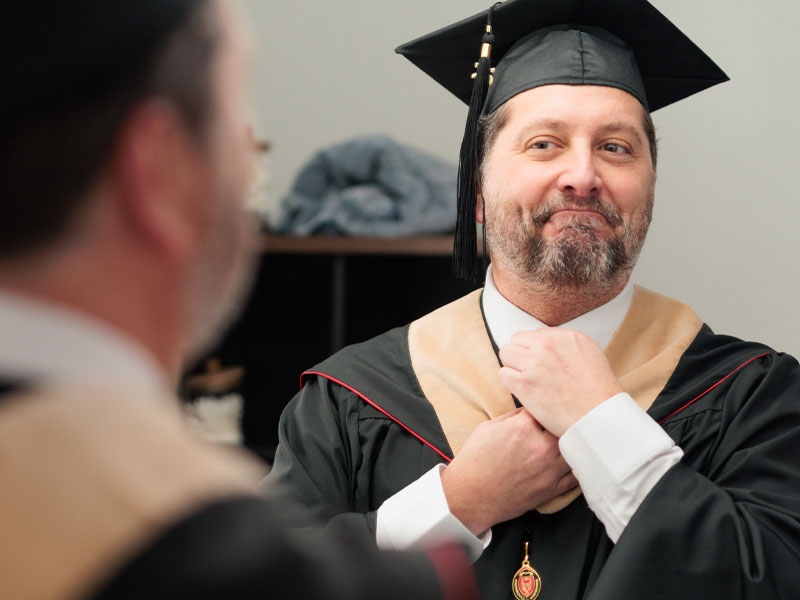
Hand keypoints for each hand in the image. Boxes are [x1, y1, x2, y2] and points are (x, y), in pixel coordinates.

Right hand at [441, 408, 576, 535]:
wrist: (470, 495)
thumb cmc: (475, 462)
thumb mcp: (488, 427)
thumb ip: (513, 416)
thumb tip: (529, 409)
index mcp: (523, 427)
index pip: (543, 407)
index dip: (542, 406)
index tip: (542, 407)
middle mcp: (540, 446)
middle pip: (563, 425)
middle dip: (558, 422)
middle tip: (554, 422)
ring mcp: (549, 469)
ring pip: (574, 447)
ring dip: (568, 442)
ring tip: (564, 439)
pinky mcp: (552, 488)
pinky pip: (575, 474)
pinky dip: (575, 465)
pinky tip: (570, 459)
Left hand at [498, 328, 622, 436]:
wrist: (598, 416)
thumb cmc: (598, 391)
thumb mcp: (589, 354)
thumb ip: (565, 345)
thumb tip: (547, 345)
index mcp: (564, 337)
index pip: (534, 334)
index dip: (535, 349)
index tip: (540, 362)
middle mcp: (547, 346)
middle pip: (516, 340)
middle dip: (521, 355)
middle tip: (529, 371)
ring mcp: (534, 364)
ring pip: (506, 354)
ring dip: (513, 367)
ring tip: (526, 380)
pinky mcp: (524, 384)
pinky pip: (503, 374)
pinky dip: (509, 382)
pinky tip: (522, 390)